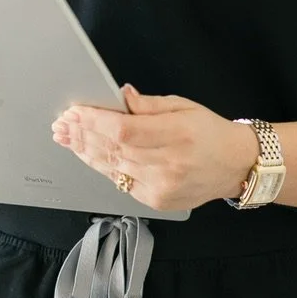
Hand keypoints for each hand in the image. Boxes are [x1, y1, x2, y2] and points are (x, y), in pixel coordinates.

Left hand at [52, 87, 257, 215]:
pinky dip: (103, 167)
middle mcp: (168, 164)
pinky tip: (88, 155)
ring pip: (112, 168)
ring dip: (85, 152)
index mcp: (177, 134)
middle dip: (82, 135)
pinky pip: (120, 183)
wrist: (235, 165)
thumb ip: (149, 105)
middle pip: (112, 150)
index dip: (94, 122)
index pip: (124, 131)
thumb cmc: (210, 132)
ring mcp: (161, 187)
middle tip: (61, 124)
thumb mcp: (184, 106)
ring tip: (66, 138)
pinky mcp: (156, 201)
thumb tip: (120, 96)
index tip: (75, 112)